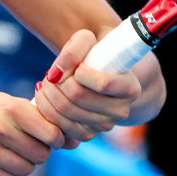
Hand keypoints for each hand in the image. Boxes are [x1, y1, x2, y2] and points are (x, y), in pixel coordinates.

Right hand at [0, 93, 65, 175]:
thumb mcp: (9, 104)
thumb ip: (41, 120)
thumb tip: (75, 142)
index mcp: (11, 109)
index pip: (52, 134)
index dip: (56, 138)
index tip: (49, 137)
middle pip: (42, 155)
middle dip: (40, 151)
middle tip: (27, 143)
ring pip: (29, 170)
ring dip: (27, 164)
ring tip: (13, 151)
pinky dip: (14, 174)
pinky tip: (2, 161)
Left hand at [32, 28, 140, 144]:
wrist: (98, 76)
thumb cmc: (94, 54)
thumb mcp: (88, 41)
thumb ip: (75, 49)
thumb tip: (56, 74)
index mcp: (130, 87)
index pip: (103, 83)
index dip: (81, 73)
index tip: (76, 66)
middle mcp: (121, 110)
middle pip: (78, 97)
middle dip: (57, 83)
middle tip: (50, 73)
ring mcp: (104, 125)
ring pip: (65, 112)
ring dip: (48, 95)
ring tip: (47, 82)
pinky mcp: (87, 134)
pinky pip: (60, 127)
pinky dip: (46, 110)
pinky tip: (46, 96)